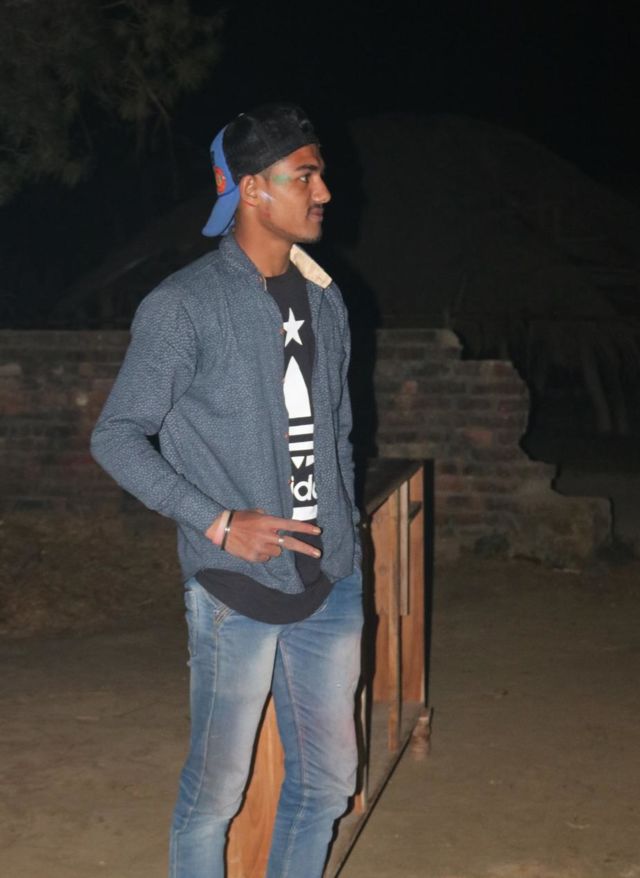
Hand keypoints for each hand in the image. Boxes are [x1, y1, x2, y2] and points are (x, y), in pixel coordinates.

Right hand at [205, 509, 321, 563]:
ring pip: (276, 552)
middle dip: (305, 549)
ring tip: (259, 541)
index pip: (290, 525)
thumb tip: (278, 525)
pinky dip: (262, 554)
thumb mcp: (256, 513)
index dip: (304, 529)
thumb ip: (269, 519)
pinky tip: (253, 547)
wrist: (221, 529)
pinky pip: (265, 558)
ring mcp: (260, 547)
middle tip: (318, 554)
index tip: (317, 531)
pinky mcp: (254, 557)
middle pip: (290, 543)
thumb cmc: (240, 518)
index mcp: (268, 522)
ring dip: (272, 548)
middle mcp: (266, 535)